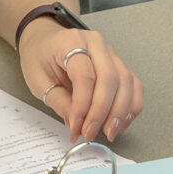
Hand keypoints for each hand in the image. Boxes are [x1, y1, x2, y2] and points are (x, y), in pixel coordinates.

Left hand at [19, 19, 143, 144]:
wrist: (46, 40)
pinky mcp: (119, 64)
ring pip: (126, 82)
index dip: (83, 105)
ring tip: (108, 132)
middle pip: (110, 78)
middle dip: (102, 111)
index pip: (84, 75)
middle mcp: (95, 43)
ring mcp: (111, 52)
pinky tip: (120, 123)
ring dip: (120, 112)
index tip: (77, 127)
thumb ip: (59, 102)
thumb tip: (77, 124)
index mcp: (71, 41)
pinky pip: (134, 85)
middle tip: (90, 133)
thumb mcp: (38, 81)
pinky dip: (131, 107)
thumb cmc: (40, 57)